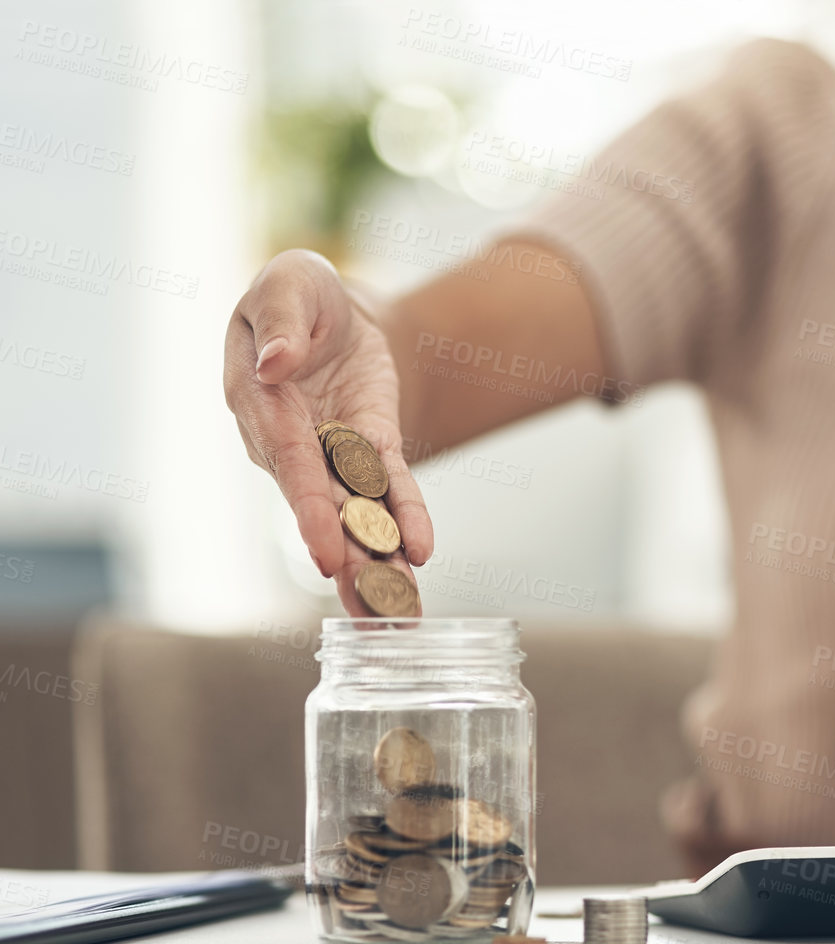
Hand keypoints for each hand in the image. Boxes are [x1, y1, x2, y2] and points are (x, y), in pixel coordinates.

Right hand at [223, 250, 432, 615]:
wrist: (332, 307)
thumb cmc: (296, 291)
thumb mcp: (288, 283)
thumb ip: (283, 321)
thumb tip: (275, 366)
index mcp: (259, 403)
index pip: (289, 465)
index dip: (310, 512)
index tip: (327, 557)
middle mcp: (292, 443)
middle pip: (324, 509)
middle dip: (350, 561)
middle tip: (372, 613)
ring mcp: (332, 452)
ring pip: (358, 514)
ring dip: (379, 564)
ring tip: (399, 615)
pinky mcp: (372, 447)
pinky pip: (391, 489)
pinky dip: (407, 519)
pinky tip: (421, 556)